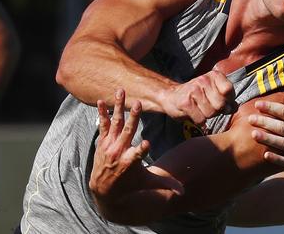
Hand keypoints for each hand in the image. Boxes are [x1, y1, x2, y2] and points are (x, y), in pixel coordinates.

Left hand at [89, 90, 182, 210]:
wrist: (104, 188)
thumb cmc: (130, 184)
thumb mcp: (148, 183)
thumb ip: (166, 184)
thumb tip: (183, 192)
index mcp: (132, 162)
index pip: (138, 155)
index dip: (142, 149)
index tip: (146, 143)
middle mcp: (119, 152)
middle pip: (127, 132)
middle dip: (133, 118)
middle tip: (138, 104)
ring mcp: (109, 146)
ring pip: (115, 123)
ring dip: (118, 107)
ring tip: (120, 92)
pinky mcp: (103, 142)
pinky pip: (103, 125)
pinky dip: (102, 113)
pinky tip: (100, 101)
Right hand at [161, 70, 237, 124]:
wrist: (172, 96)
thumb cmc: (197, 95)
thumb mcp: (214, 92)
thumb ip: (226, 98)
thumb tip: (235, 108)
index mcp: (214, 76)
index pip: (228, 90)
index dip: (229, 100)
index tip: (223, 103)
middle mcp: (204, 80)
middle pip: (221, 104)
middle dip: (217, 111)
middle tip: (209, 107)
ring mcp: (193, 90)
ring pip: (211, 113)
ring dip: (206, 116)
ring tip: (200, 109)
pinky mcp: (185, 102)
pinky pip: (200, 119)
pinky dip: (199, 120)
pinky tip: (194, 114)